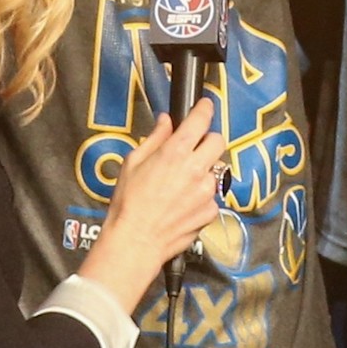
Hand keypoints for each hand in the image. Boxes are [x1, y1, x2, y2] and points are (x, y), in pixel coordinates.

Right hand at [86, 98, 227, 299]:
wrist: (135, 241)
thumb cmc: (128, 202)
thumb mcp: (133, 162)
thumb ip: (155, 138)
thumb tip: (166, 121)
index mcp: (176, 151)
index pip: (201, 120)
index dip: (204, 109)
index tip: (204, 106)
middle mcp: (197, 168)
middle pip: (218, 141)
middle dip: (207, 141)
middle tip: (193, 149)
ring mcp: (207, 191)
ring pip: (216, 170)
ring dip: (204, 171)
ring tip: (183, 184)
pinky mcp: (211, 211)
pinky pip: (212, 196)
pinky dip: (202, 197)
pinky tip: (184, 204)